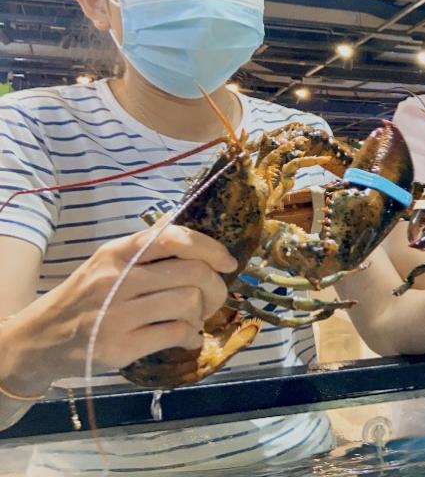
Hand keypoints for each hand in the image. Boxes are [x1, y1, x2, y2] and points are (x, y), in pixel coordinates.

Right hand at [12, 224, 234, 388]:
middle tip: (214, 298)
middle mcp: (117, 278)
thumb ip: (147, 249)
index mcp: (118, 252)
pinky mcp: (121, 346)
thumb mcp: (108, 262)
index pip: (174, 238)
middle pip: (193, 273)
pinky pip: (177, 334)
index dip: (211, 248)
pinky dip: (192, 336)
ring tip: (193, 319)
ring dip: (201, 313)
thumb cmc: (86, 296)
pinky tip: (187, 338)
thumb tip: (193, 234)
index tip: (228, 262)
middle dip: (215, 287)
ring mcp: (118, 314)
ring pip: (188, 303)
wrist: (41, 337)